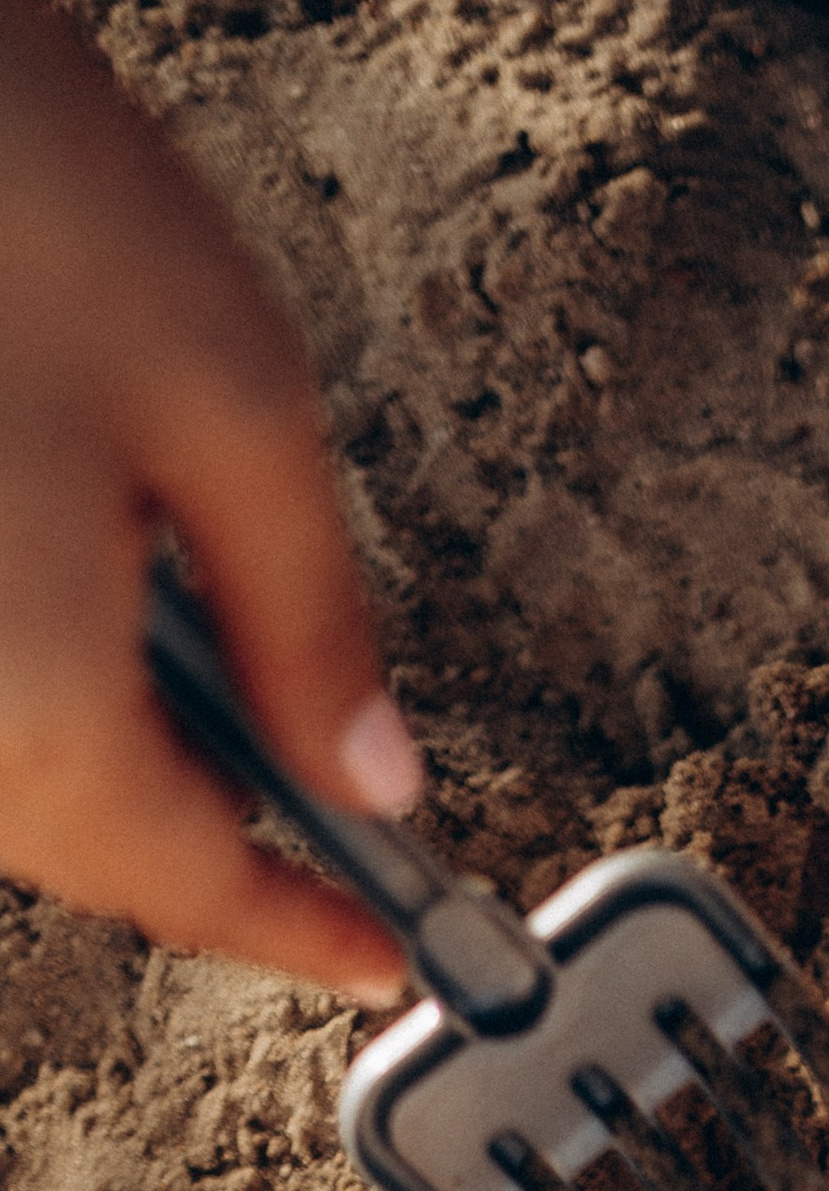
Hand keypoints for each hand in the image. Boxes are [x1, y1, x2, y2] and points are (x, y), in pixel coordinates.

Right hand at [0, 0, 417, 994]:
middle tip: (333, 840)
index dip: (304, 931)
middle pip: (91, 849)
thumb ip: (316, 627)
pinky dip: (49, 689)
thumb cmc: (9, 184)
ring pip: (20, 779)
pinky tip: (109, 607)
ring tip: (231, 707)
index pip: (191, 889)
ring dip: (129, 764)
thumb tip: (373, 773)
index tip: (383, 960)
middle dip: (214, 849)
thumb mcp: (237, 409)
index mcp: (33, 710)